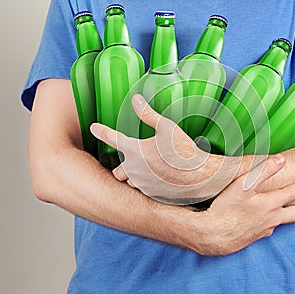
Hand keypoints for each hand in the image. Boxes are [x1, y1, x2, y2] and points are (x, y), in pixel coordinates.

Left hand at [90, 95, 251, 203]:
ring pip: (129, 181)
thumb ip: (148, 114)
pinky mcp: (150, 194)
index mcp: (135, 150)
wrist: (200, 176)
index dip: (100, 131)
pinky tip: (159, 177)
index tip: (94, 127)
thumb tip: (135, 99)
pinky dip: (145, 183)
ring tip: (151, 169)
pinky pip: (141, 189)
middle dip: (122, 165)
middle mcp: (134, 169)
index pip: (111, 138)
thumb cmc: (185, 151)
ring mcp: (141, 184)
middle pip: (116, 170)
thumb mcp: (168, 127)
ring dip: (134, 175)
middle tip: (137, 159)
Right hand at [192, 155, 294, 255]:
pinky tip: (267, 223)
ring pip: (283, 222)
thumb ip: (262, 171)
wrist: (211, 235)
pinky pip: (268, 229)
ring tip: (294, 213)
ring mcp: (262, 230)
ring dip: (292, 217)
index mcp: (270, 205)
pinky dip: (273, 224)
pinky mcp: (253, 238)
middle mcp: (271, 219)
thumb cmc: (225, 210)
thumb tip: (281, 159)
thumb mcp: (242, 186)